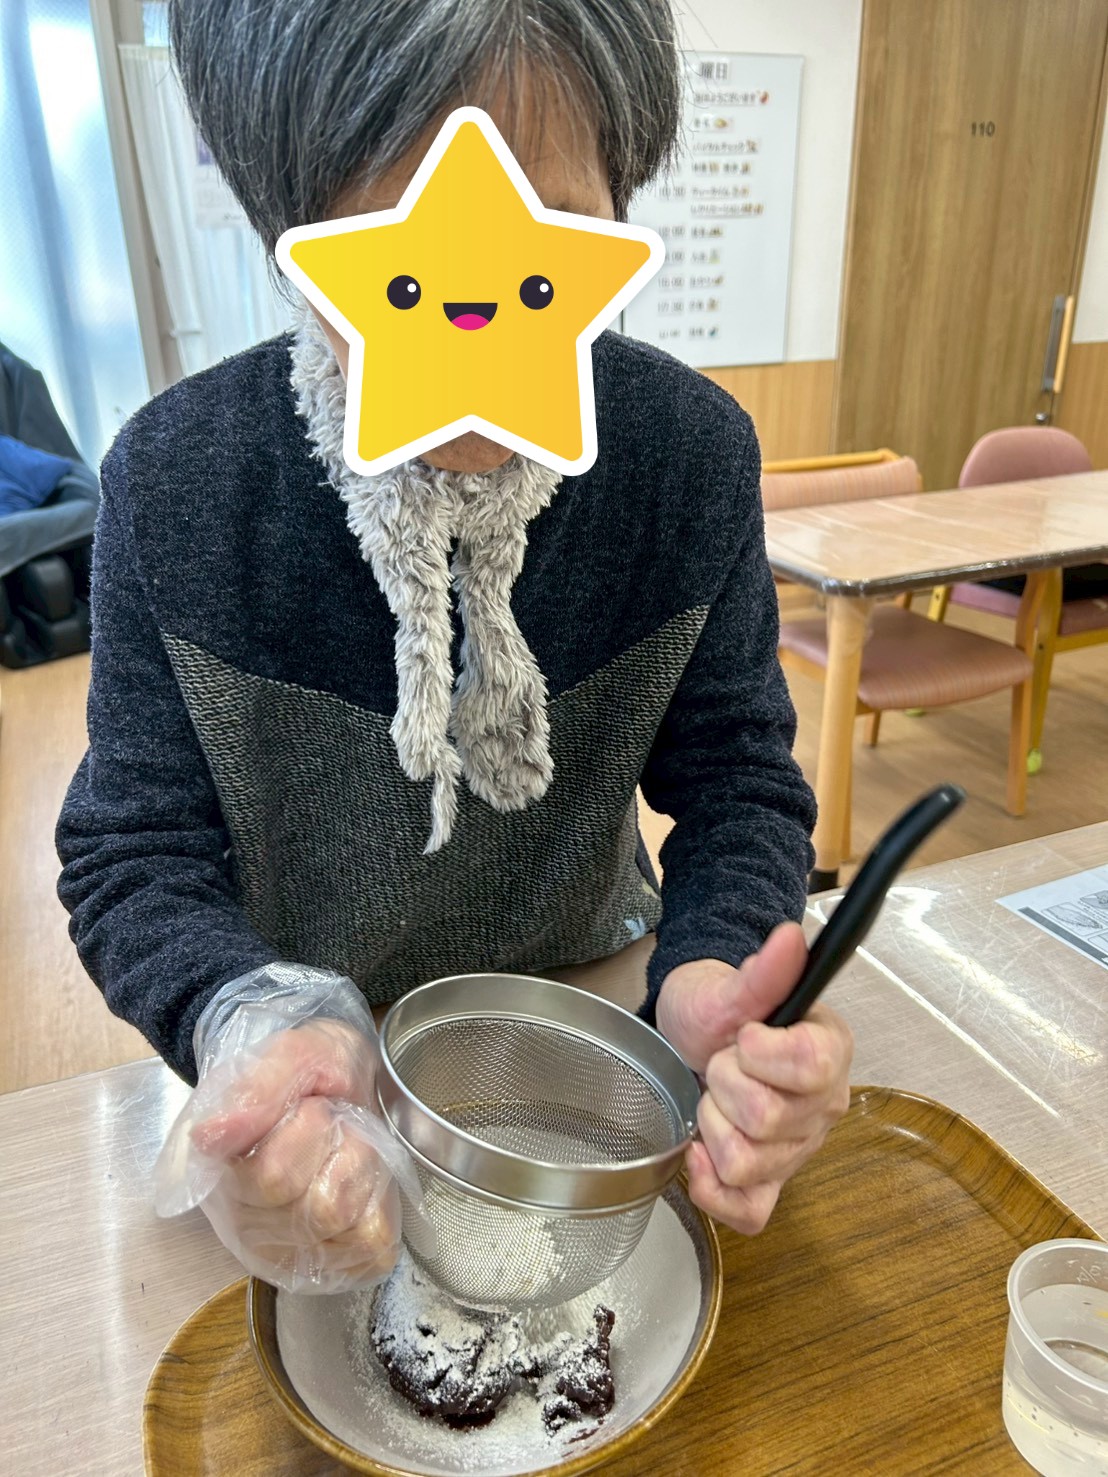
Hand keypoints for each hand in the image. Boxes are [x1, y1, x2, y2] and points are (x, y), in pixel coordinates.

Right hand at [191, 1019, 401, 1287]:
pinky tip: (360, 1186)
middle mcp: (241, 1221)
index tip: (308, 1103)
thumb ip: (257, 1089)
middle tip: (332, 1124)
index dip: (310, 1127)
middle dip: (343, 1148)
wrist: (337, 1083)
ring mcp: (282, 1251)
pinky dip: (378, 1209)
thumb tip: (209, 1137)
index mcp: (220, 1168)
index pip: (275, 1175)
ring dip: (362, 1172)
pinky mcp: (326, 1267)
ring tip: (344, 1149)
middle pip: (320, 1205)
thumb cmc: (312, 1075)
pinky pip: (371, 1248)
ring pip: (344, 1222)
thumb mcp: (294, 1053)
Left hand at [655, 923, 852, 1235]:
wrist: (695, 1035)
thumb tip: (789, 938)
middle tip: (721, 1064)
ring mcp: (799, 1148)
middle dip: (723, 1084)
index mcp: (830, 1049)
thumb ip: (764, 972)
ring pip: (748, 1163)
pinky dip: (712, 1186)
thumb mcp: (730, 987)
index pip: (810, 1067)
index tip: (744, 1035)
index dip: (760, 1053)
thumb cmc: (717, 1009)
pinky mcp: (770, 1181)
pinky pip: (749, 1211)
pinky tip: (698, 1154)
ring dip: (712, 1128)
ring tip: (715, 1100)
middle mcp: (825, 1104)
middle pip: (767, 1118)